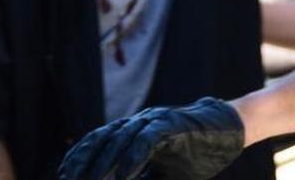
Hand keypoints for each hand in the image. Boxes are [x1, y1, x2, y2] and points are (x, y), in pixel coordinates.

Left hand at [57, 97, 243, 179]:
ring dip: (104, 164)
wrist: (230, 130)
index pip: (97, 140)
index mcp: (133, 130)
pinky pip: (146, 140)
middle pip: (102, 139)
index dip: (78, 157)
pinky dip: (132, 159)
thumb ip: (142, 177)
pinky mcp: (171, 125)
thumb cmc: (195, 153)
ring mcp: (154, 121)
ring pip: (120, 139)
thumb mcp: (163, 172)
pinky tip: (122, 177)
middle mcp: (138, 121)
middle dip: (84, 163)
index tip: (64, 176)